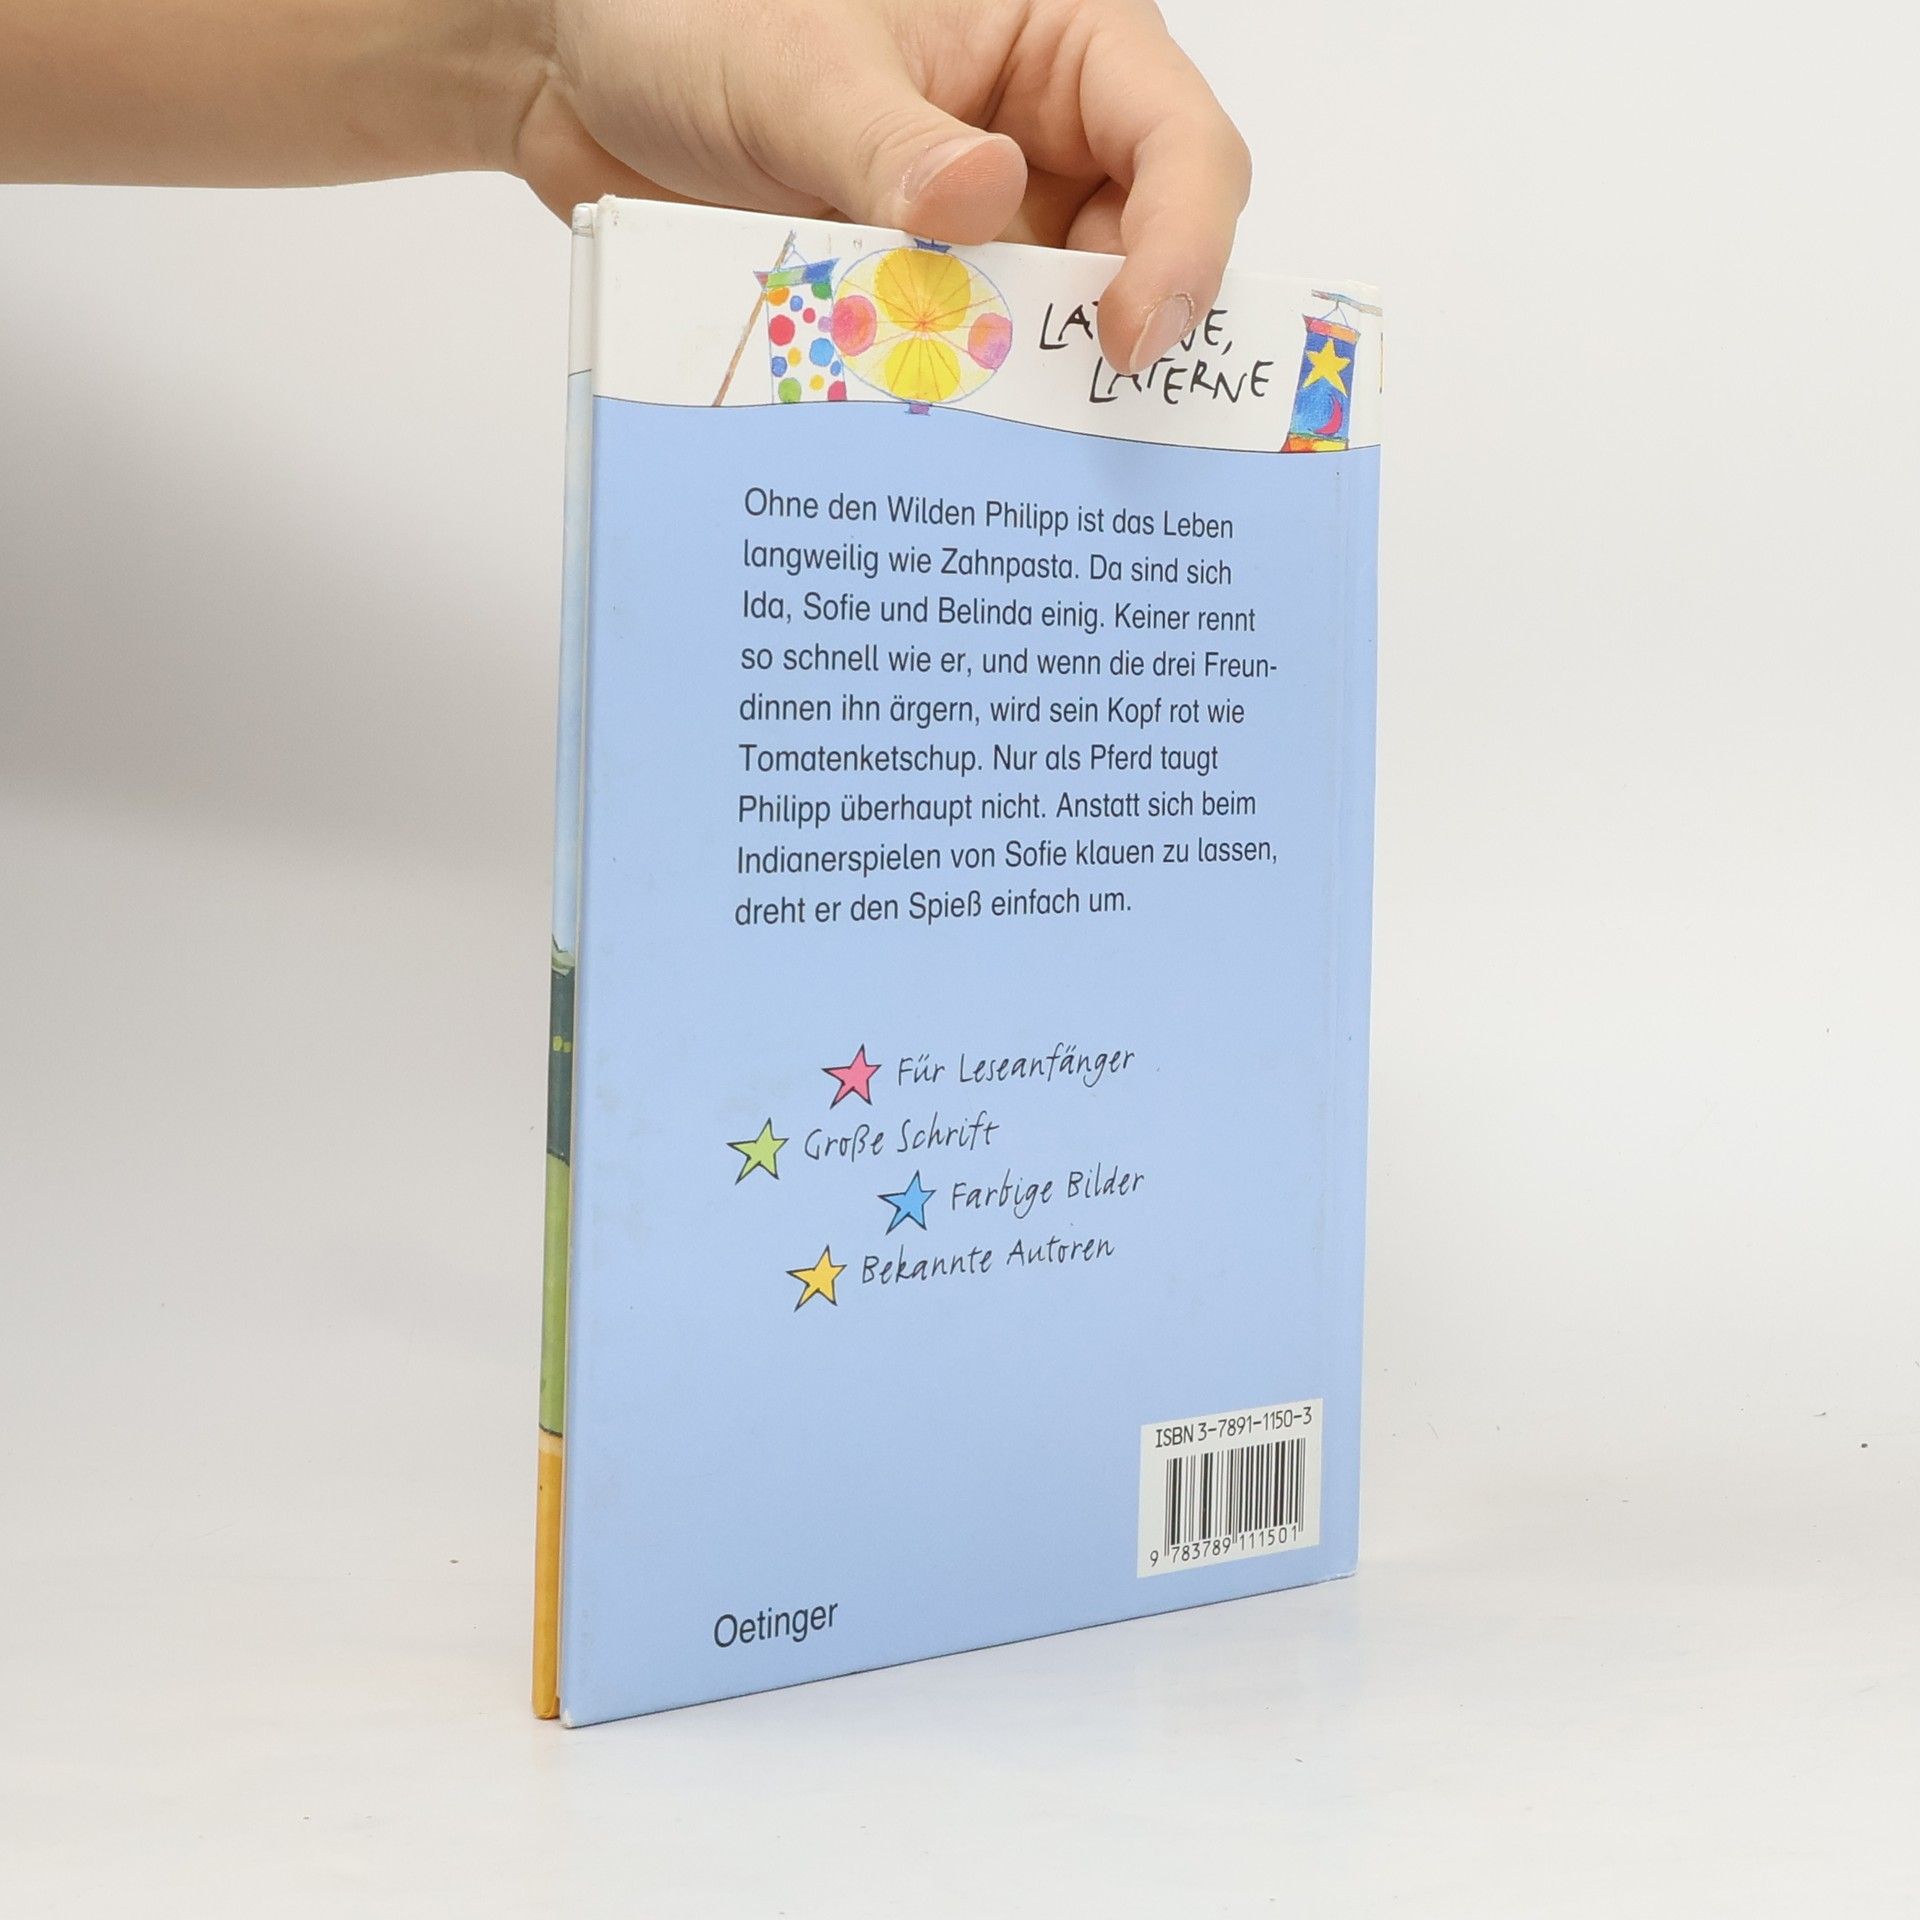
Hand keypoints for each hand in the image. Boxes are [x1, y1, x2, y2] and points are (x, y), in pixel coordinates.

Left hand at [505, 0, 1250, 372]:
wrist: (580, 76)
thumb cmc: (691, 15)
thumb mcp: (794, 68)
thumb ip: (887, 142)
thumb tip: (985, 196)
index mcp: (1056, 40)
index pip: (1177, 141)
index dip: (1180, 243)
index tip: (1130, 337)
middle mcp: (1038, 134)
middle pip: (1138, 251)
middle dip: (1108, 336)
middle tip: (1069, 423)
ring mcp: (983, 223)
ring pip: (1052, 324)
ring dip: (1025, 385)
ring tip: (993, 446)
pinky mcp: (923, 291)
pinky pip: (965, 361)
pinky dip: (955, 404)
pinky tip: (933, 445)